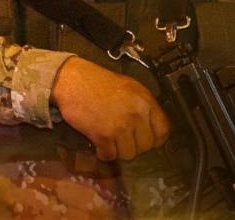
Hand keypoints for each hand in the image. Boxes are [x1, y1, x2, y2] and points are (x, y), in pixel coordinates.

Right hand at [51, 56, 170, 160]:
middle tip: (121, 138)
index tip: (143, 138)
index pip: (163, 131)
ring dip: (118, 150)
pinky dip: (103, 152)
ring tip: (108, 139)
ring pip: (129, 154)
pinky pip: (110, 155)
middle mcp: (137, 114)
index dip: (153, 139)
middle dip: (133, 145)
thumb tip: (149, 128)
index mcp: (145, 101)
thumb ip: (142, 107)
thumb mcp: (129, 88)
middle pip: (145, 146)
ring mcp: (121, 125)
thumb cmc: (98, 82)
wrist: (71, 80)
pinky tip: (98, 143)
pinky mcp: (103, 135)